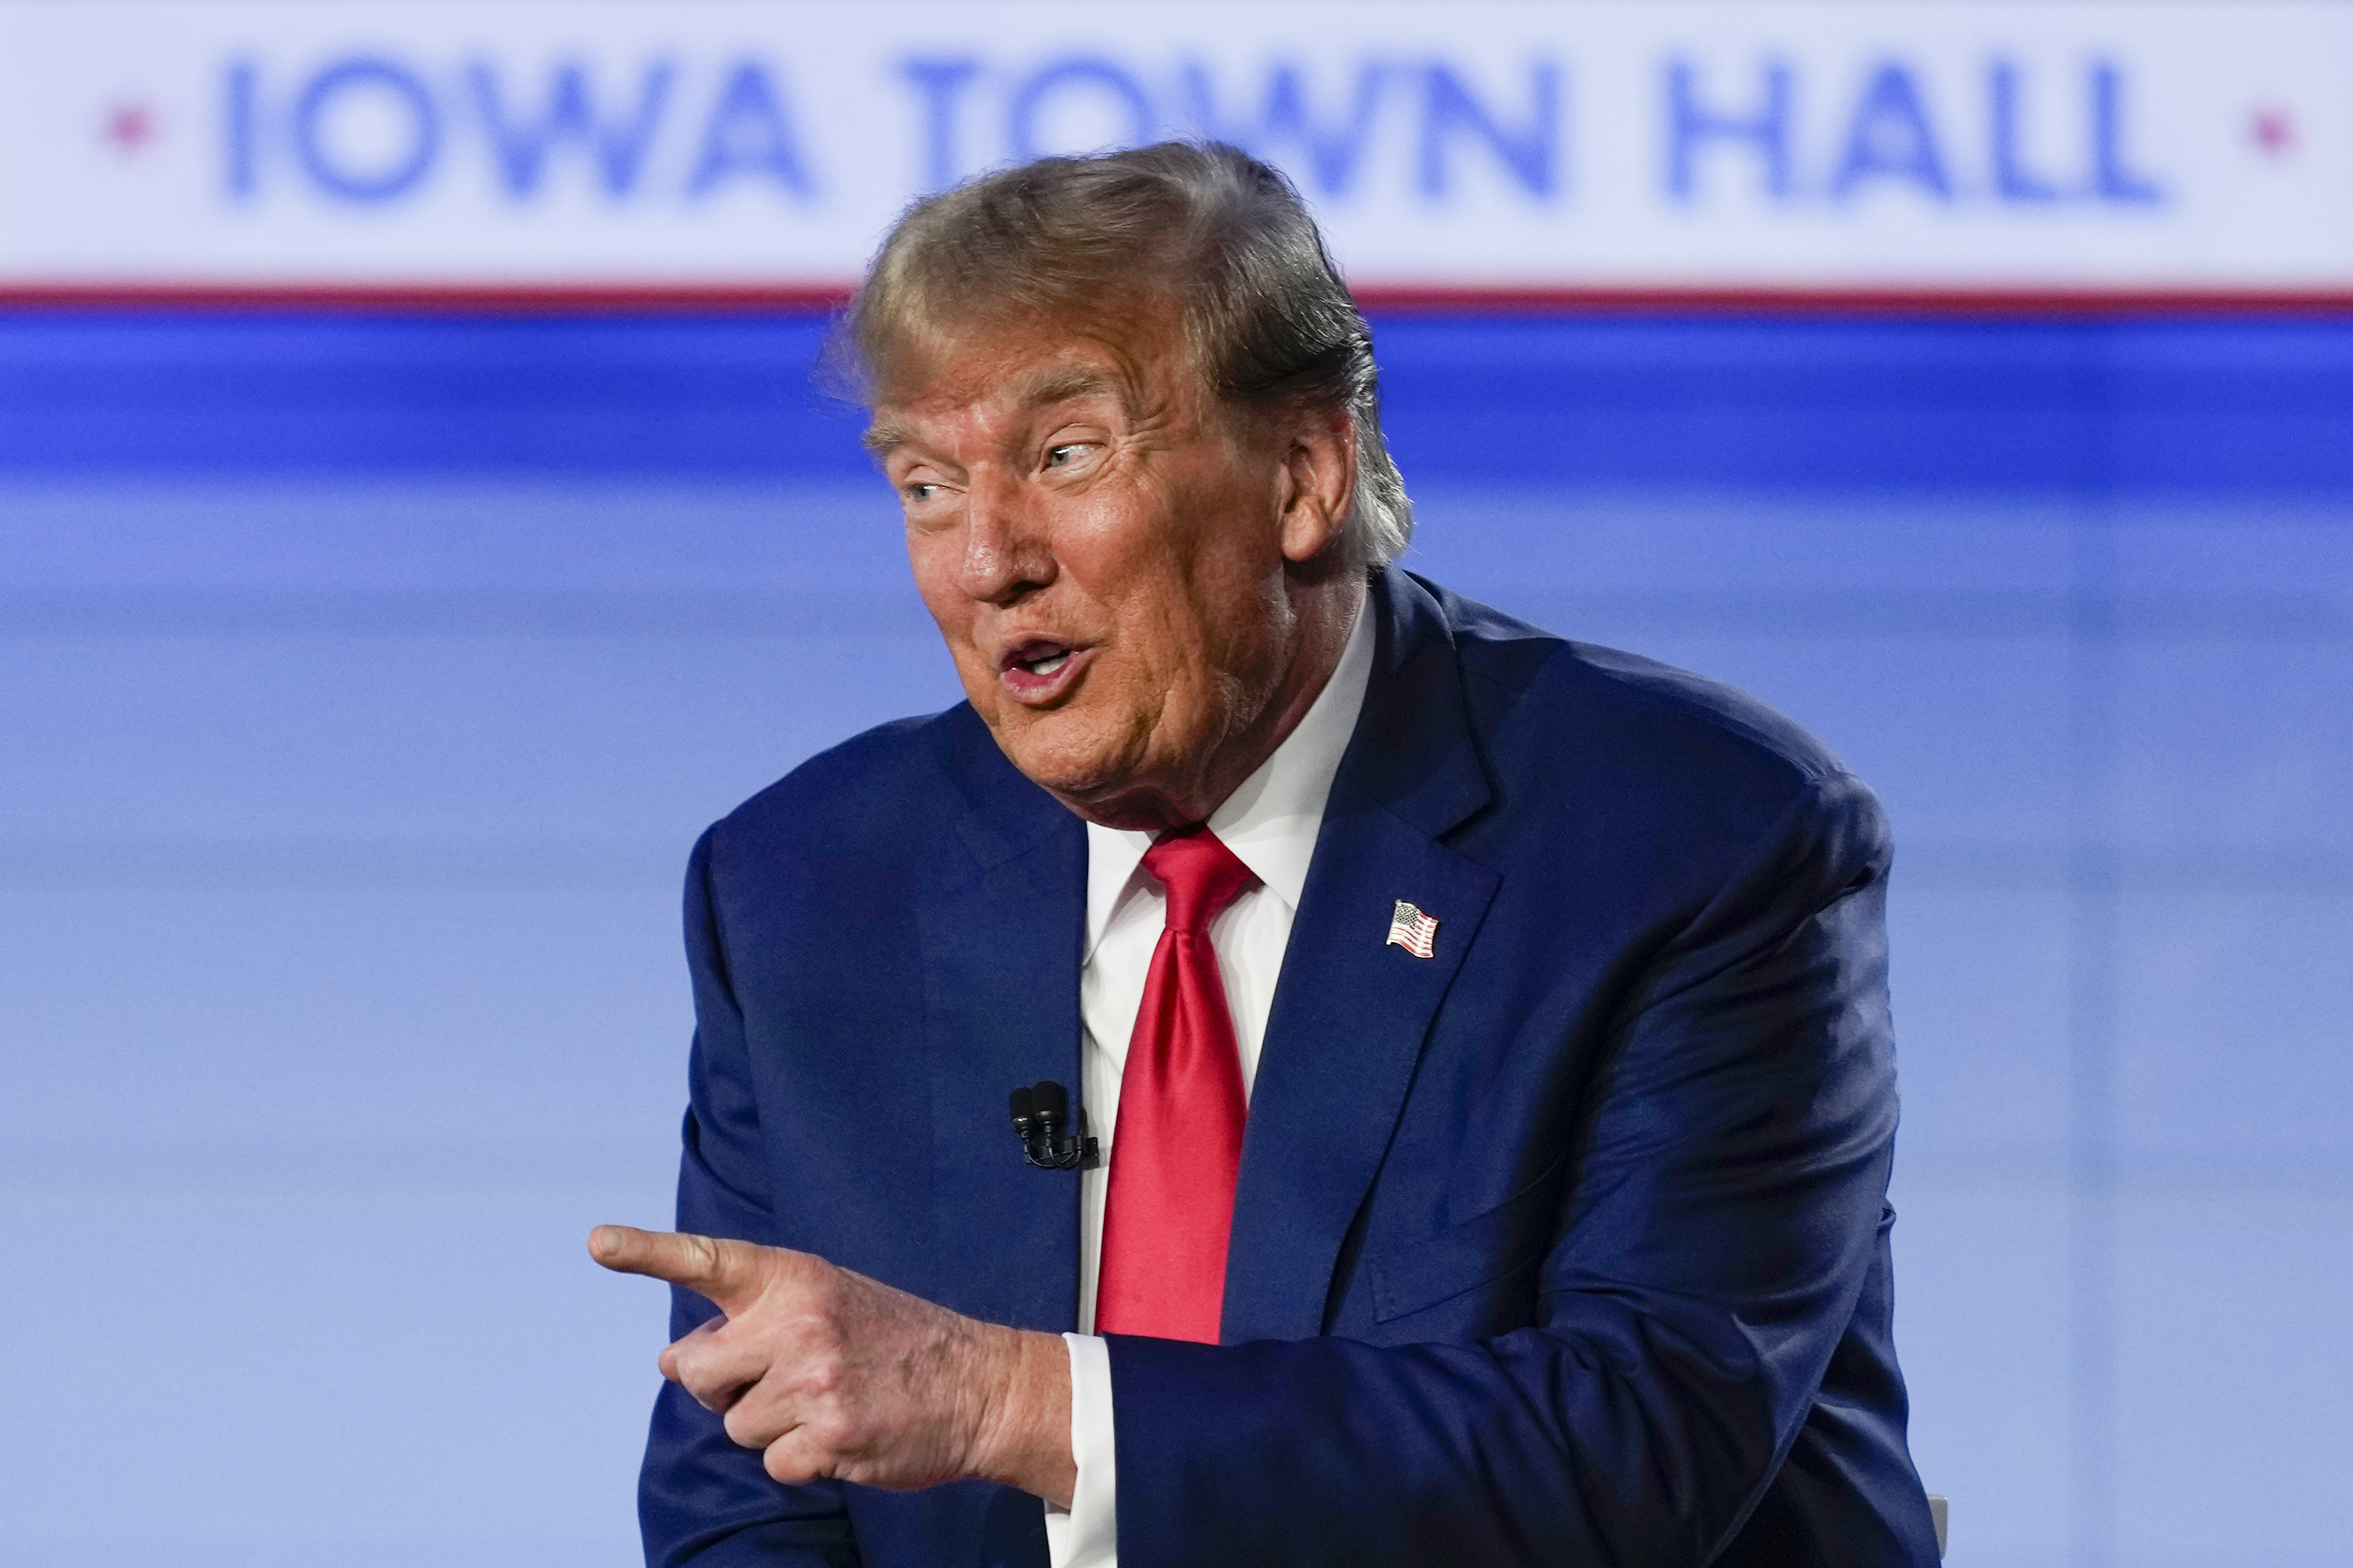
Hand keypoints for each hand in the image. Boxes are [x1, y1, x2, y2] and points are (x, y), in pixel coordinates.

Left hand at [588, 1226, 1074, 1504]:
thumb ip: (752, 1321)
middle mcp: (799, 1322)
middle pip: (696, 1373)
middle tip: (775, 1381)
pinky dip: (801, 1460)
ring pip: (735, 1426)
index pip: (708, 1260)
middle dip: (720, 1389)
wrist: (979, 1384)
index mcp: (795, 1278)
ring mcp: (814, 1380)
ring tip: (827, 1403)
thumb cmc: (892, 1342)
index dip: (647, 1252)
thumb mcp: (825, 1303)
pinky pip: (773, 1463)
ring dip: (771, 1427)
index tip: (598, 1243)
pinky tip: (843, 1435)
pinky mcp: (829, 1437)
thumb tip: (672, 1362)